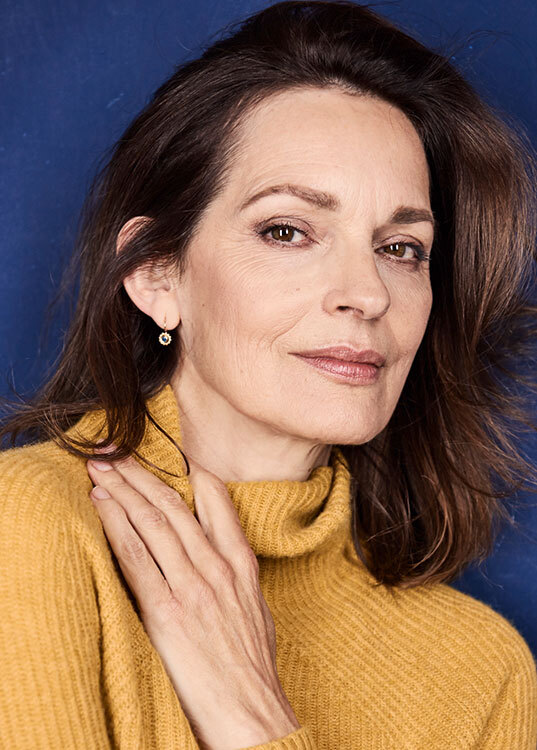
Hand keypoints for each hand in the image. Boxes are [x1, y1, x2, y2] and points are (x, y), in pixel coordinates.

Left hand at [86, 445, 299, 749]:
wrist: (252, 711)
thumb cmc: (252, 665)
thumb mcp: (256, 607)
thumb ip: (235, 572)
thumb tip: (214, 551)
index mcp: (241, 562)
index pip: (214, 499)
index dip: (184, 471)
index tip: (163, 455)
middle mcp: (217, 566)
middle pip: (172, 505)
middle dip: (139, 474)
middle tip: (113, 452)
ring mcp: (193, 586)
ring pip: (152, 522)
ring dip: (122, 490)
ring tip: (100, 469)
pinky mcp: (167, 611)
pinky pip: (136, 557)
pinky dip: (117, 526)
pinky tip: (102, 506)